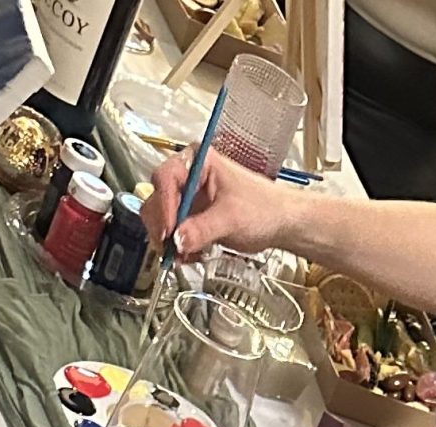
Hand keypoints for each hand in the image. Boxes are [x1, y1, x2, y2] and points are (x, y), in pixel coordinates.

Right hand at [144, 148, 287, 263]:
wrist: (279, 223)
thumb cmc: (263, 208)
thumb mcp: (232, 218)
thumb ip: (203, 229)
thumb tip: (177, 241)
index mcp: (198, 161)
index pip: (167, 178)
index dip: (163, 205)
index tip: (169, 231)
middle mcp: (188, 175)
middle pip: (157, 197)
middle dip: (162, 226)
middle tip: (170, 249)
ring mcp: (188, 197)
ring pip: (160, 216)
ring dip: (167, 239)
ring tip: (183, 255)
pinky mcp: (191, 217)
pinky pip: (172, 231)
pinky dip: (176, 246)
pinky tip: (190, 255)